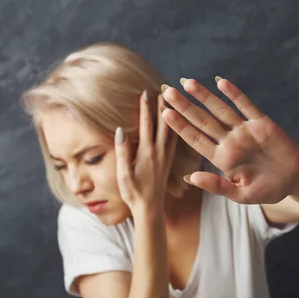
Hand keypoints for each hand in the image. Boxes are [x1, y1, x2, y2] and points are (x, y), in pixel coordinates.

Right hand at [114, 91, 177, 213]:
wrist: (150, 210)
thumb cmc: (133, 194)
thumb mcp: (123, 174)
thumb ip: (122, 152)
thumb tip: (120, 130)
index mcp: (147, 153)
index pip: (147, 125)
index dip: (146, 108)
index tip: (146, 91)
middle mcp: (160, 152)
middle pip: (163, 123)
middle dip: (163, 105)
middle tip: (165, 87)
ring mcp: (166, 157)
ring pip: (171, 130)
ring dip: (171, 114)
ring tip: (172, 100)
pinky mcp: (169, 162)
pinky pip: (174, 140)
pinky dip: (176, 128)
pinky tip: (178, 123)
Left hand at [160, 77, 298, 204]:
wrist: (295, 180)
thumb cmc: (266, 190)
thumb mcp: (240, 194)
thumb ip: (216, 186)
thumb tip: (190, 178)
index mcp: (221, 158)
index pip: (195, 139)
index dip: (180, 126)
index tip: (165, 114)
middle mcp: (229, 141)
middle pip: (203, 121)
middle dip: (185, 106)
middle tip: (167, 91)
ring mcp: (244, 130)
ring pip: (221, 110)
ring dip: (205, 96)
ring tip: (188, 83)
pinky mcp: (262, 123)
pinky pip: (246, 106)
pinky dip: (234, 94)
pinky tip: (220, 82)